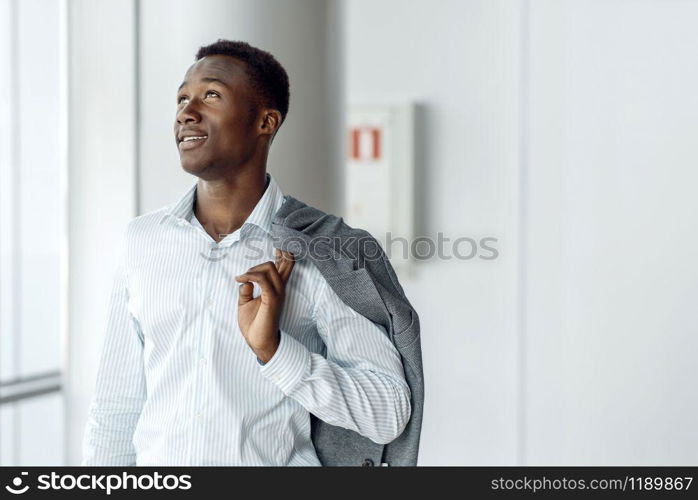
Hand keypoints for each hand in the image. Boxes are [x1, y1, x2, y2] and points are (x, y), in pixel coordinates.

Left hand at [234, 248, 294, 362]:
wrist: (258, 342)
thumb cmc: (253, 324)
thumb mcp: (245, 302)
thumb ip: (246, 289)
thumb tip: (244, 280)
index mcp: (276, 288)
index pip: (285, 267)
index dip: (284, 254)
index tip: (280, 245)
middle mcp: (279, 289)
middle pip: (286, 263)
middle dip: (282, 251)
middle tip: (277, 245)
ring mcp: (277, 293)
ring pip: (270, 268)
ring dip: (253, 269)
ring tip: (242, 278)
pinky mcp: (271, 300)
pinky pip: (262, 280)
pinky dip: (250, 277)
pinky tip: (241, 280)